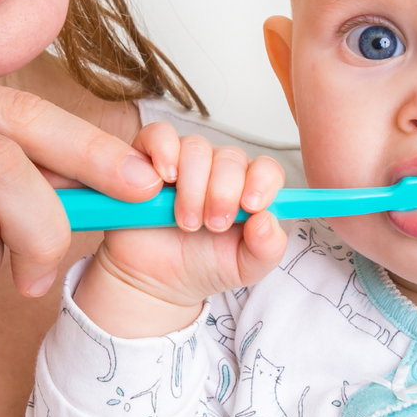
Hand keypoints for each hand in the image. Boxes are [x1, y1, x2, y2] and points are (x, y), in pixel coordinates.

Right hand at [74, 123, 286, 338]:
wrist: (156, 281)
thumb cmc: (203, 267)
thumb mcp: (245, 268)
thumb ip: (267, 248)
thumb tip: (267, 219)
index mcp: (246, 189)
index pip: (265, 168)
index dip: (262, 182)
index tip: (250, 206)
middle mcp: (217, 169)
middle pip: (231, 157)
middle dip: (223, 193)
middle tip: (213, 226)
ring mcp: (184, 161)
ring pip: (197, 148)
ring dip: (193, 187)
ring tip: (186, 222)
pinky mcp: (149, 158)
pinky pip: (159, 135)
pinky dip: (163, 152)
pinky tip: (163, 180)